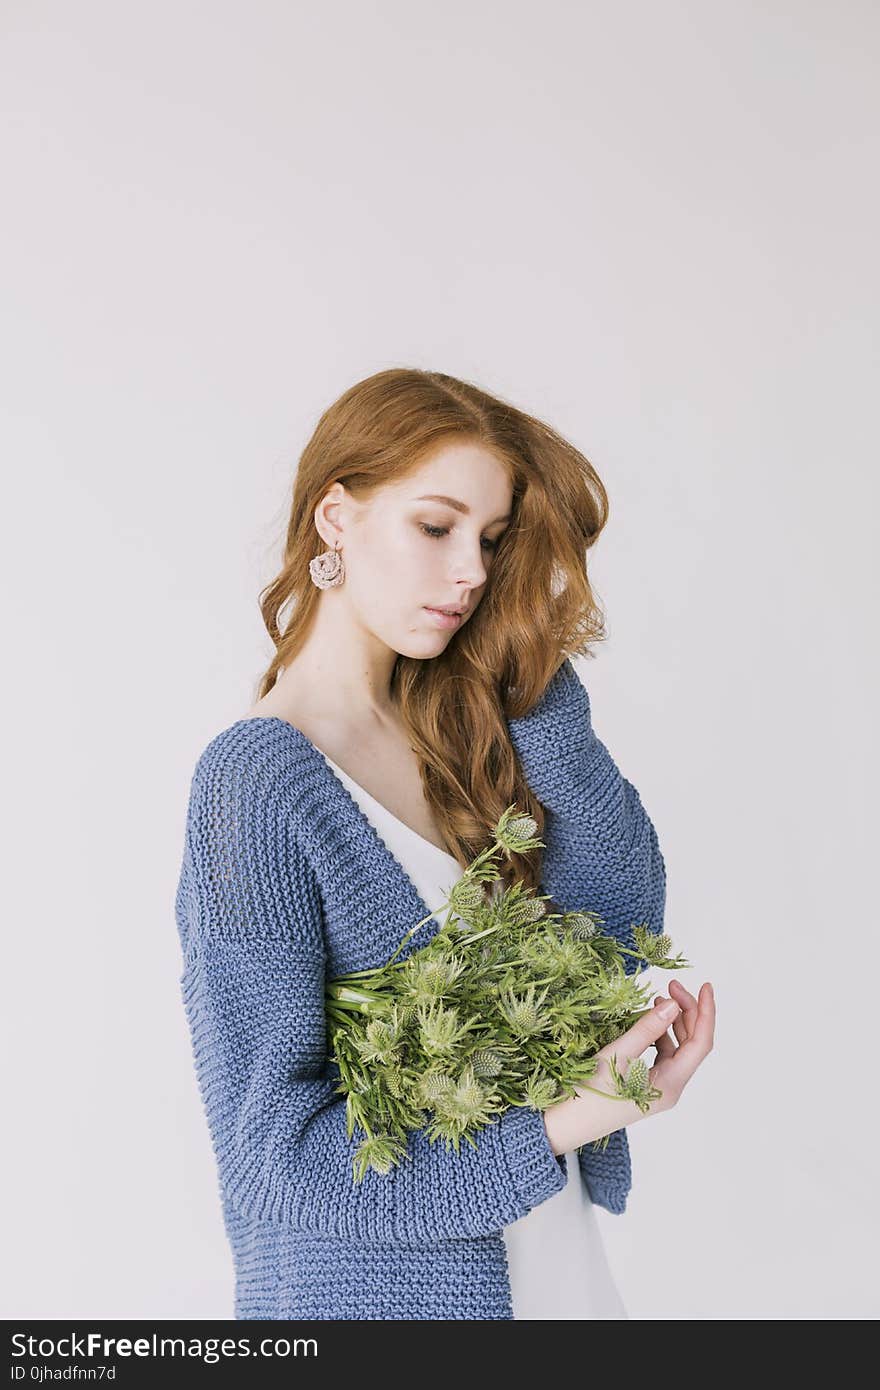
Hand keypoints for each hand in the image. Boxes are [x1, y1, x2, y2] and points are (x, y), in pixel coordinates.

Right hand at [542, 979, 715, 1152]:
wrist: (565, 1124)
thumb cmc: (590, 1093)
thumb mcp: (618, 1055)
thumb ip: (647, 1029)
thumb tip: (672, 1004)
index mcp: (670, 1084)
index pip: (700, 1043)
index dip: (705, 1012)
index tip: (705, 986)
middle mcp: (670, 1088)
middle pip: (691, 1044)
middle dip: (686, 1012)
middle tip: (670, 984)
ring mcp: (658, 1088)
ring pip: (677, 1049)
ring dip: (673, 1022)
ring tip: (658, 997)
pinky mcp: (645, 1085)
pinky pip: (662, 1055)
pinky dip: (659, 1034)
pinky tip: (647, 1020)